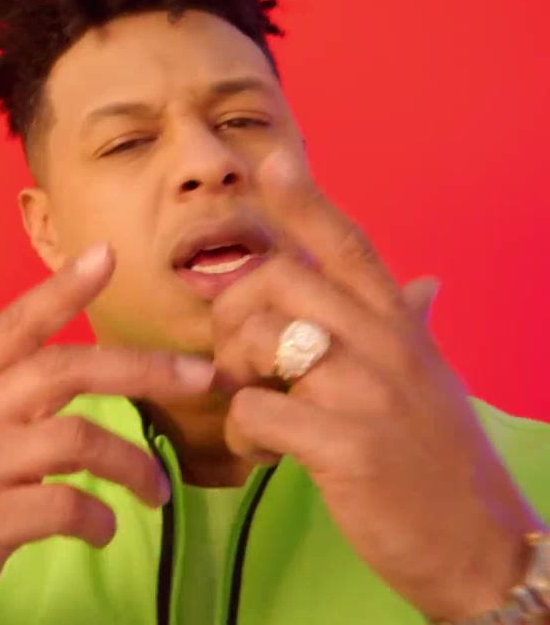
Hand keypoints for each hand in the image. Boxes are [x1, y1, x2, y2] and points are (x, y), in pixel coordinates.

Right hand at [0, 245, 216, 624]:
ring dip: (131, 464)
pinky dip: (98, 520)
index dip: (61, 289)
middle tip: (201, 377)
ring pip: (74, 439)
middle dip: (139, 368)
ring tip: (157, 490)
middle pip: (61, 371)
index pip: (18, 326)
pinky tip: (104, 529)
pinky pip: (63, 509)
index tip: (106, 254)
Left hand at [211, 150, 543, 620]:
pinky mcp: (346, 443)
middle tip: (238, 364)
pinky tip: (260, 454)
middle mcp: (385, 345)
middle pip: (277, 282)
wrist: (481, 549)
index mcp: (400, 326)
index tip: (272, 163)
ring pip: (260, 338)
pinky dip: (241, 433)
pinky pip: (255, 408)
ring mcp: (367, 392)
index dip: (307, 202)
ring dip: (232, 375)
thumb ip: (410, 326)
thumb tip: (422, 283)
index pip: (349, 246)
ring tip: (250, 412)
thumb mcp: (433, 381)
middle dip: (233, 316)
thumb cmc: (442, 463)